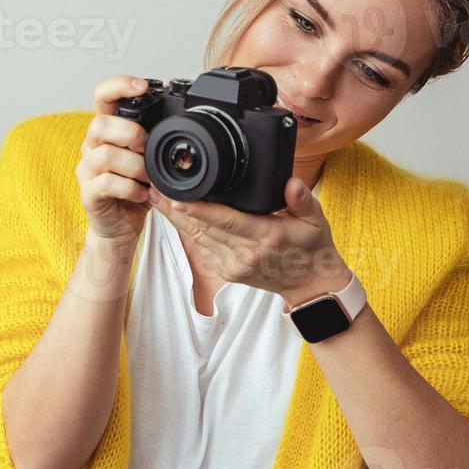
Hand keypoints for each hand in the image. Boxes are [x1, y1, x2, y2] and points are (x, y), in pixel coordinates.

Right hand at [77, 76, 156, 246]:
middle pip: (99, 124)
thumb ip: (154, 139)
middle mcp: (92, 147)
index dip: (119, 85)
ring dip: (134, 166)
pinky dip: (130, 189)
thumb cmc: (134, 189)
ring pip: (104, 156)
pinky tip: (142, 194)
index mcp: (107, 131)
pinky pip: (106, 184)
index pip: (102, 96)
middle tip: (147, 147)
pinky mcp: (88, 194)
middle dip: (130, 133)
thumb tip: (181, 119)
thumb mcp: (148, 159)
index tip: (143, 86)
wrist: (120, 225)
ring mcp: (87, 170)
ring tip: (148, 177)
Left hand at [150, 174, 351, 302]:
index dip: (199, 210)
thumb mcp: (316, 219)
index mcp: (267, 236)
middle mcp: (246, 253)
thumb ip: (302, 199)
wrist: (309, 285)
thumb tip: (291, 183)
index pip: (226, 221)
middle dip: (175, 208)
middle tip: (153, 186)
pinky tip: (171, 214)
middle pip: (202, 228)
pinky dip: (185, 230)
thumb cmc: (311, 247)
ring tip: (155, 195)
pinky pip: (201, 247)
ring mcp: (233, 265)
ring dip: (173, 218)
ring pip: (196, 238)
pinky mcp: (226, 271)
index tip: (176, 198)